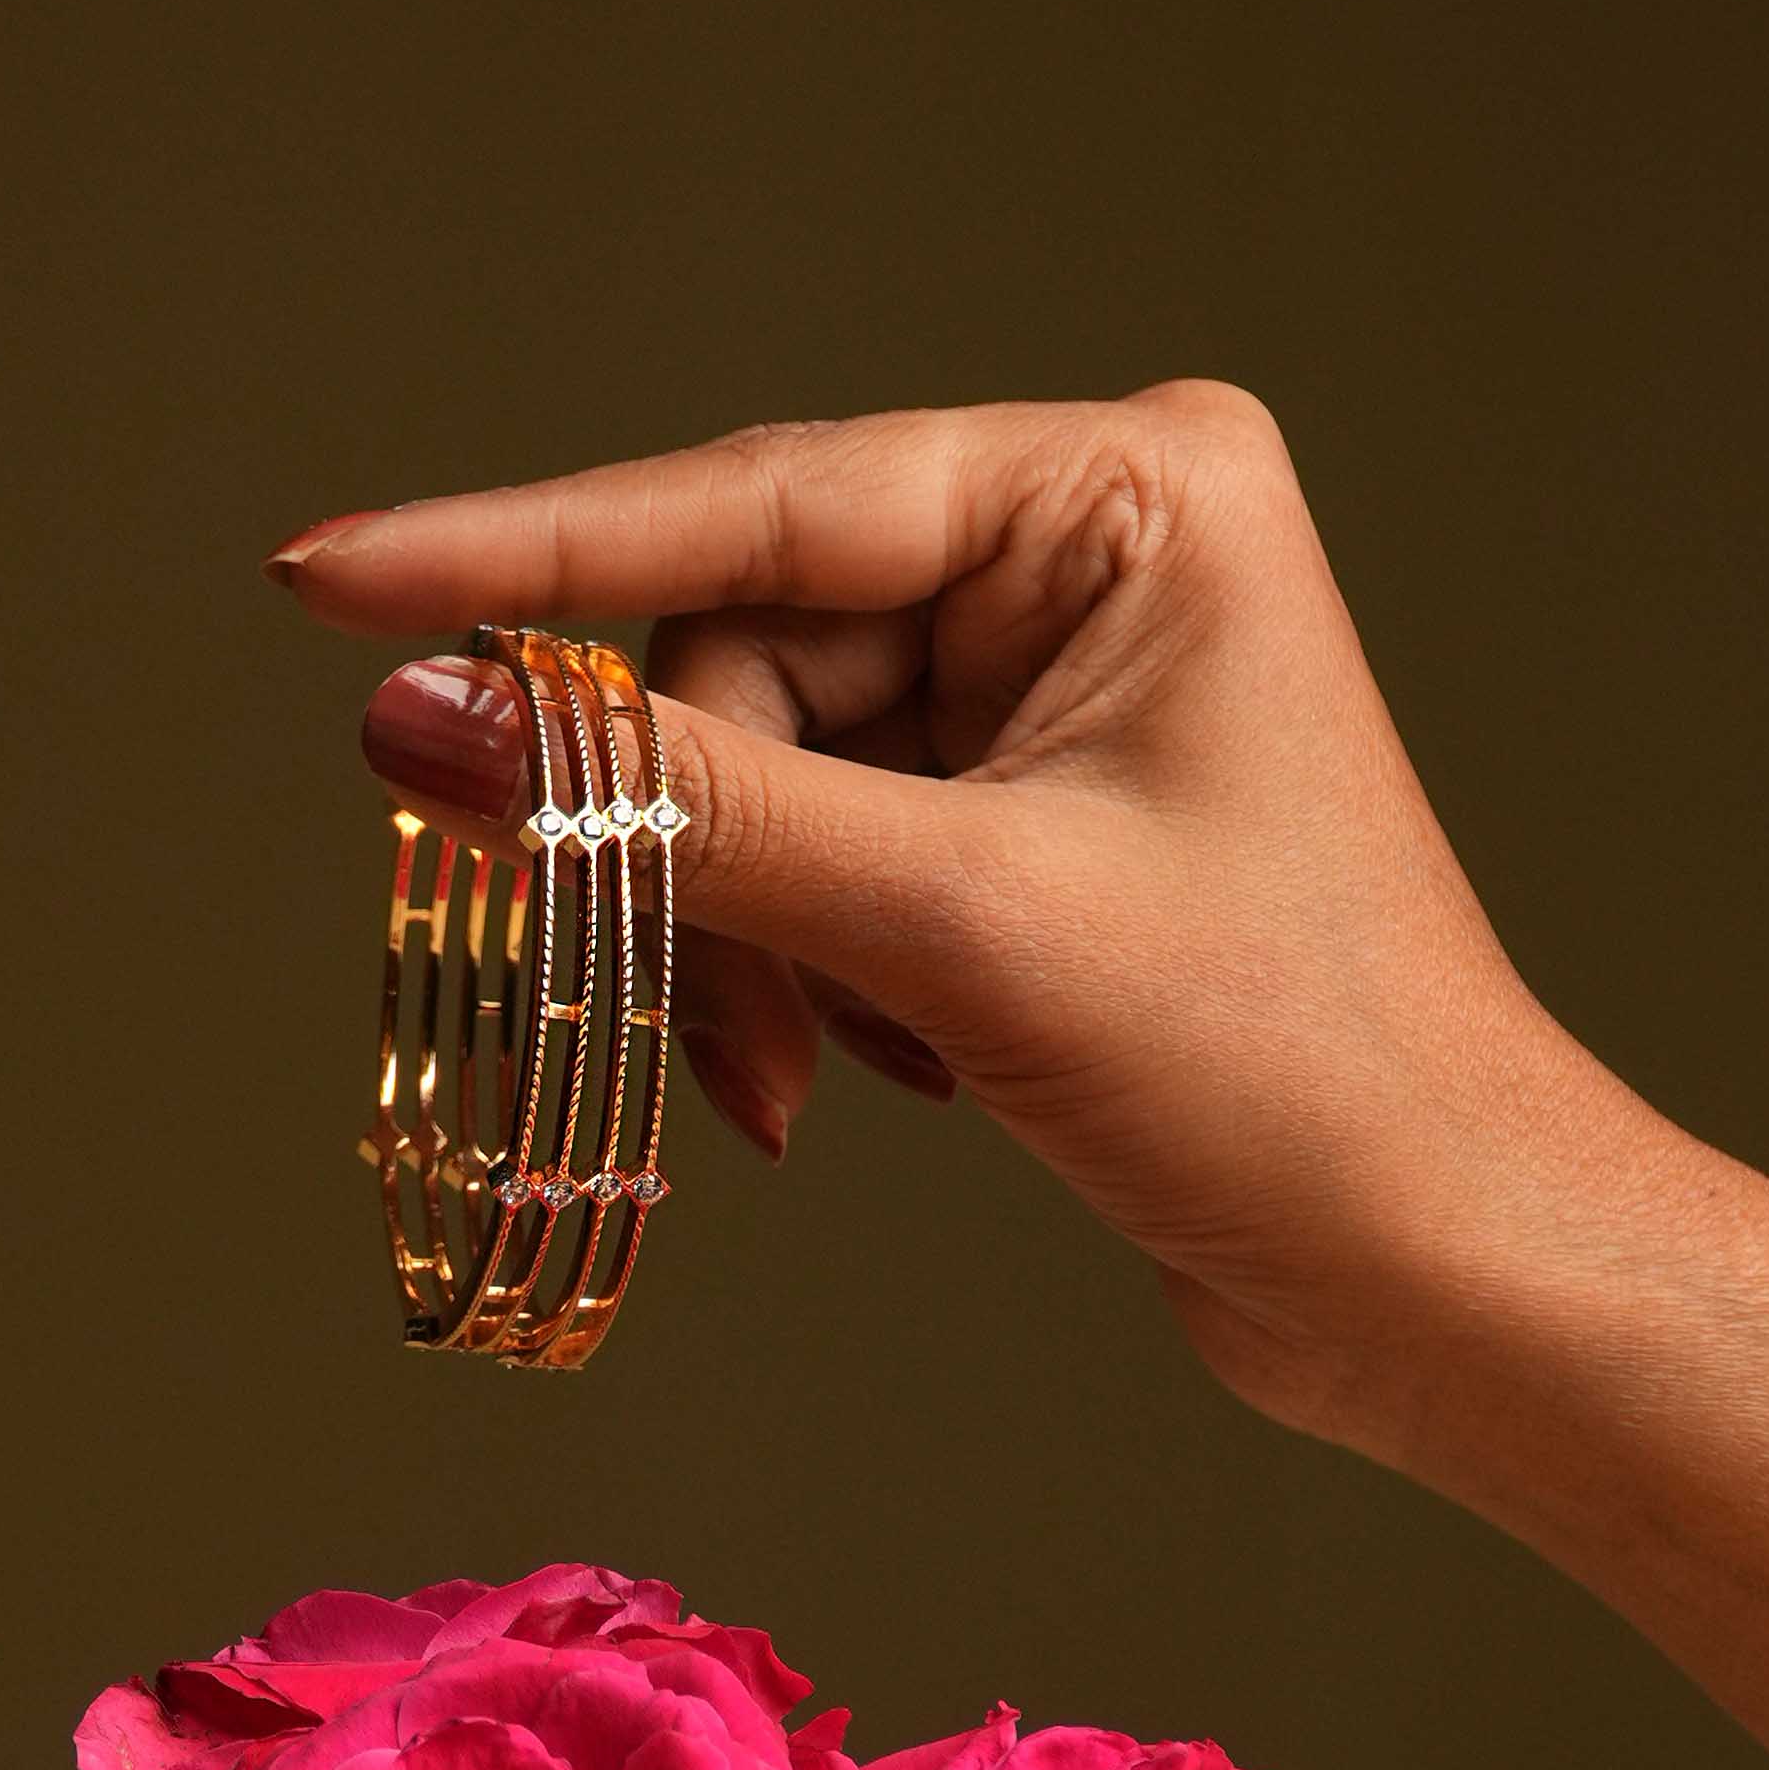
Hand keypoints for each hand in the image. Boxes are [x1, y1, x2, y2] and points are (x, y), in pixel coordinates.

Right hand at [271, 386, 1667, 1456]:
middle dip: (690, 844)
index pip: (755, 501)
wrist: (1445, 1277)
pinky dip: (796, 970)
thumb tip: (417, 725)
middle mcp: (1089, 550)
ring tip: (804, 1082)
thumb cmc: (1289, 1076)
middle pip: (740, 656)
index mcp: (1126, 491)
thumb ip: (676, 813)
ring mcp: (1054, 684)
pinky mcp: (1023, 810)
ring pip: (752, 774)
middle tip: (682, 1011)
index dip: (520, 555)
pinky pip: (808, 849)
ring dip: (740, 939)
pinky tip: (877, 1072)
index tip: (323, 579)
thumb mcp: (956, 927)